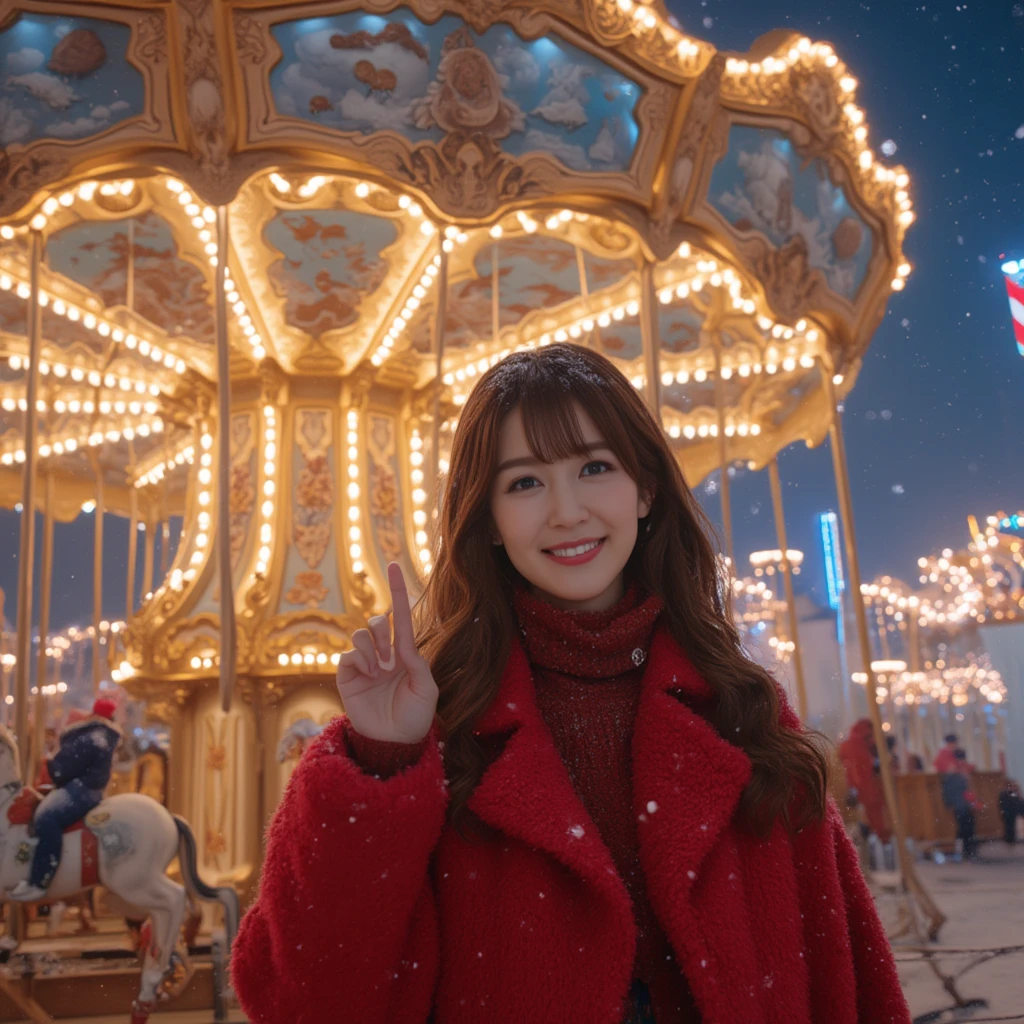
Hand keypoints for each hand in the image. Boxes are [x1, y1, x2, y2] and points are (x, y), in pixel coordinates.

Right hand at [336, 562, 438, 744]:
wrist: (393, 742)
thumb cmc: (415, 717)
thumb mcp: (427, 689)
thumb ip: (418, 663)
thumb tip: (400, 643)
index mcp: (406, 653)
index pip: (401, 616)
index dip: (398, 590)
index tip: (394, 565)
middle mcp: (384, 654)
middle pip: (379, 621)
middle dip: (383, 634)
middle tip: (390, 662)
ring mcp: (364, 664)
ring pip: (361, 634)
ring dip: (372, 649)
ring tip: (380, 671)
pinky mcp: (347, 675)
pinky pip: (348, 654)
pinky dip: (359, 661)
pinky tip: (368, 676)